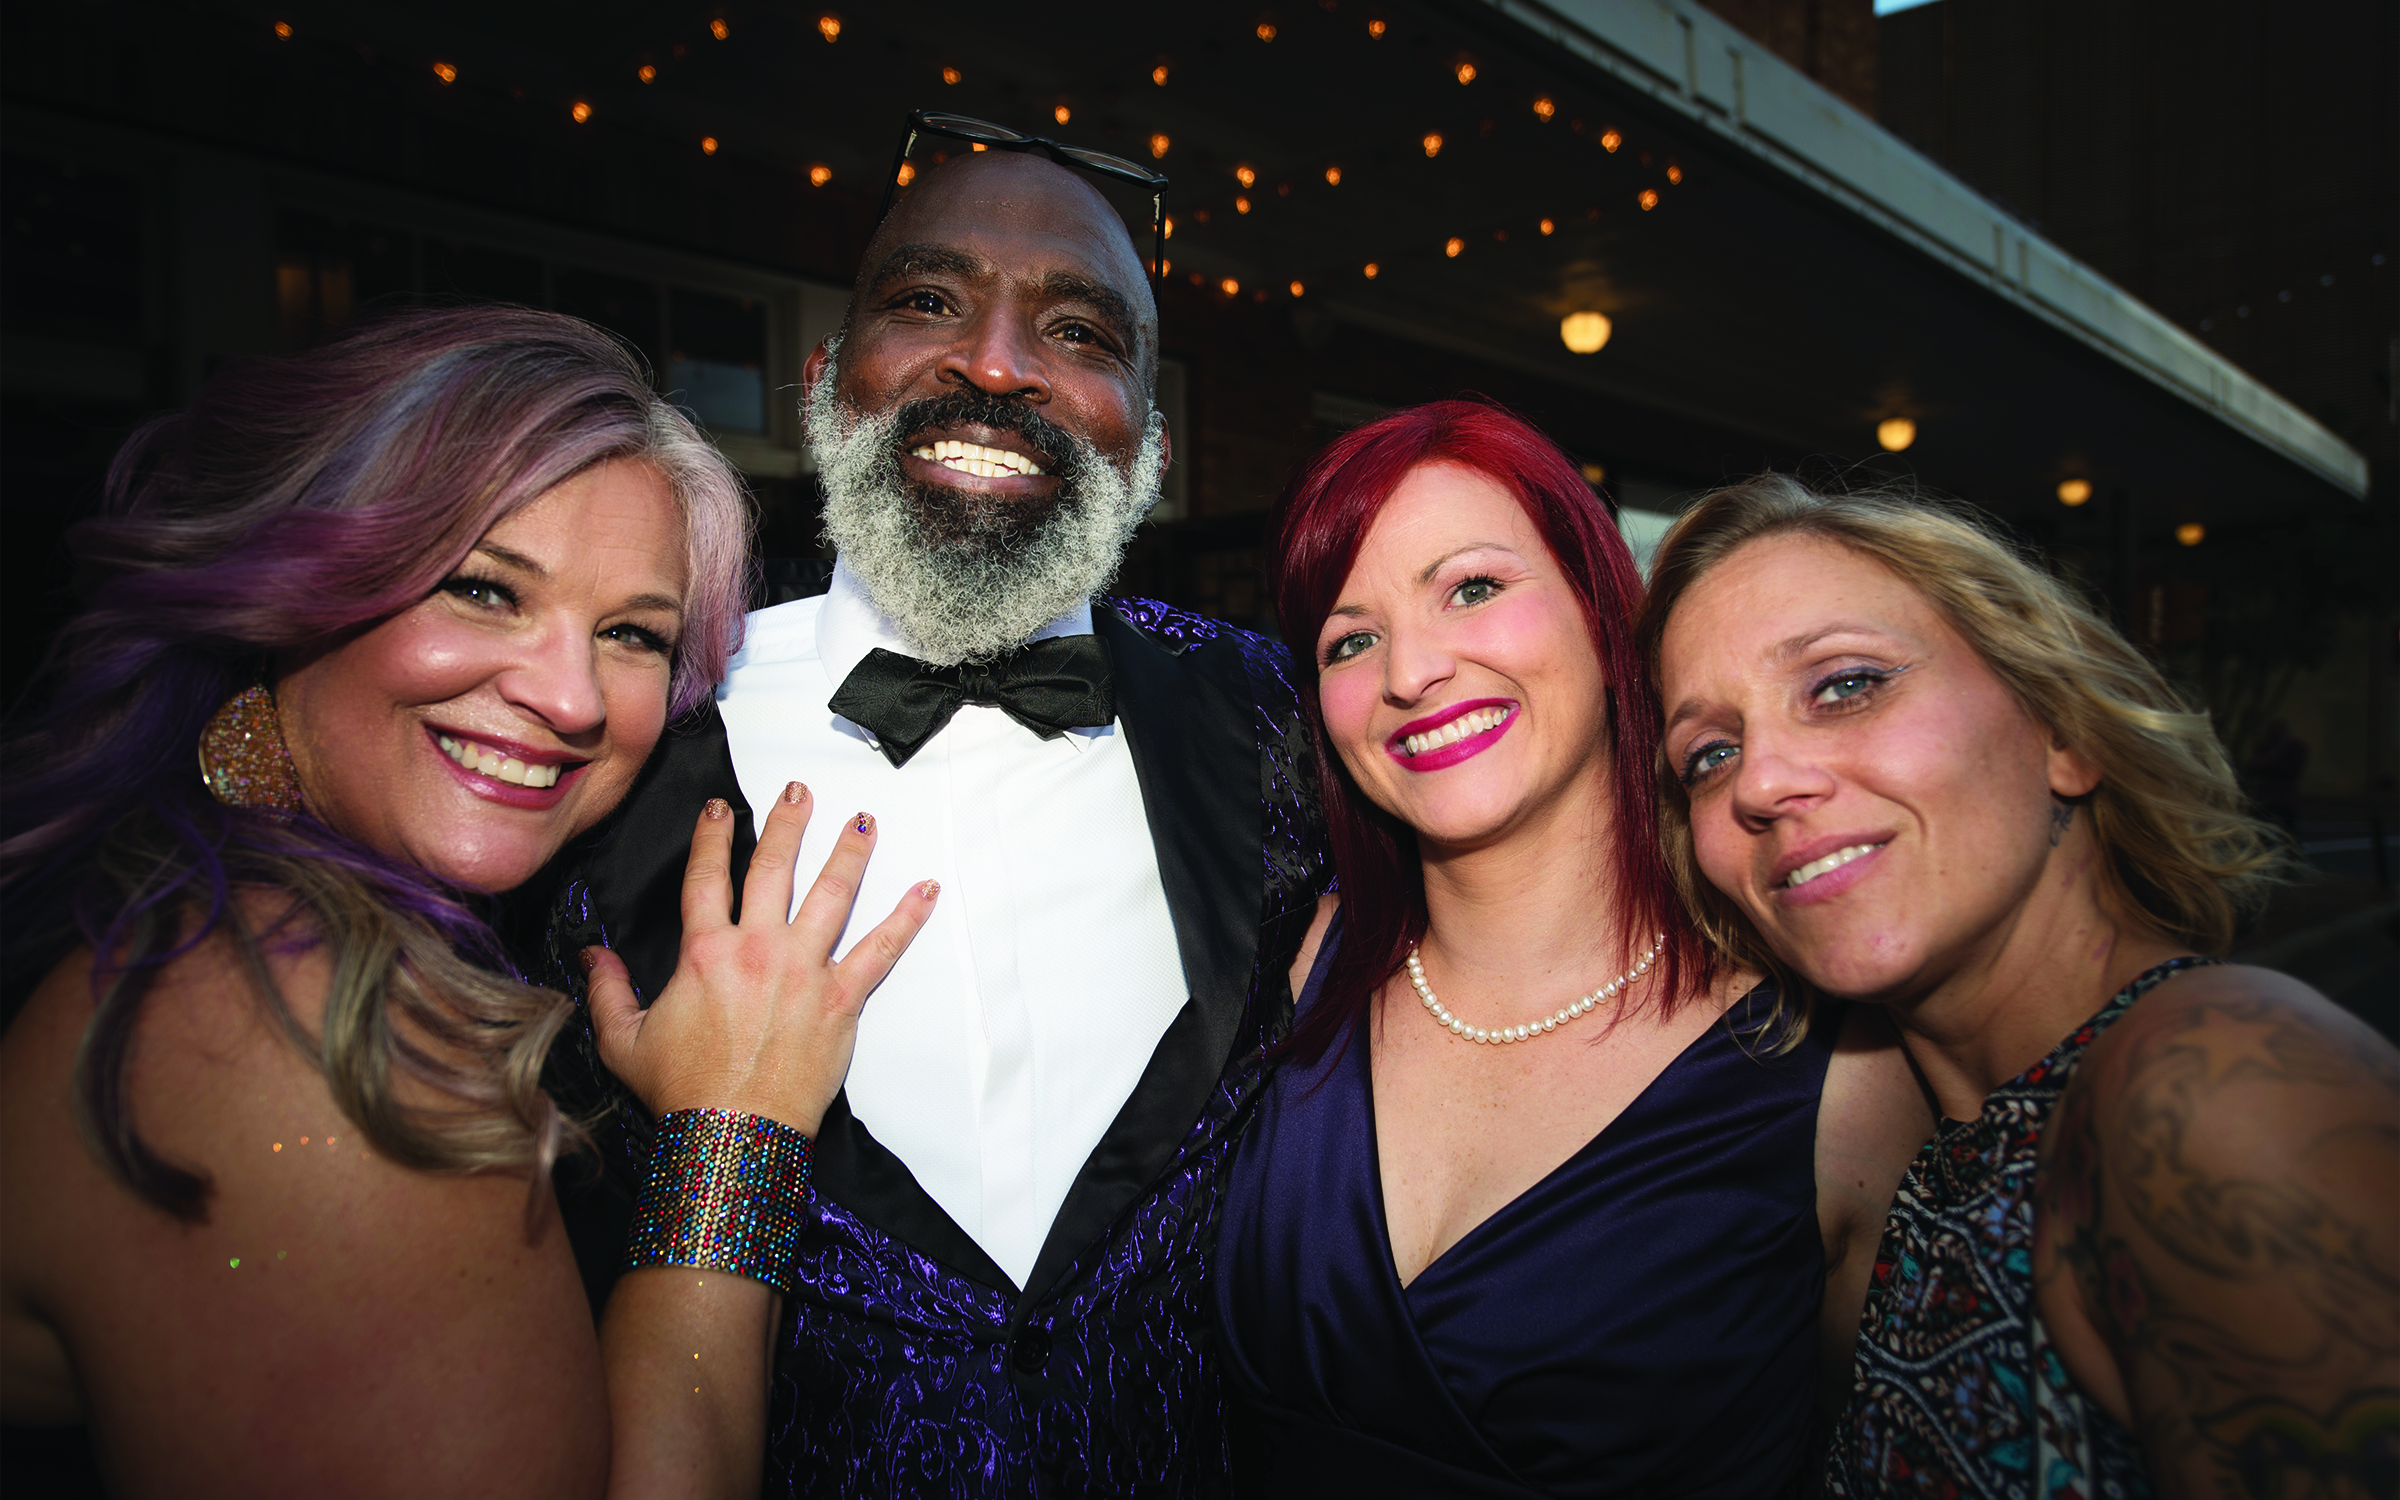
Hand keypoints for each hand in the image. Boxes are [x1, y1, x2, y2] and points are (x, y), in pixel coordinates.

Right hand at [585, 784, 936, 1137]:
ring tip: (864, 821)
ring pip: (833, 894)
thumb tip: (590, 956)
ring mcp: (805, 970)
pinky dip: (907, 918)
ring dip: (850, 852)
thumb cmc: (681, 1092)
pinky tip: (926, 889)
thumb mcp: (624, 1041)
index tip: (723, 810)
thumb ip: (607, 991)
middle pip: (775, 869)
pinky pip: (882, 950)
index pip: (707, 877)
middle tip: (799, 791)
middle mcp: (758, 949)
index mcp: (706, 952)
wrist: (733, 1134)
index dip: (714, 837)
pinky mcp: (842, 999)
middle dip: (788, 823)